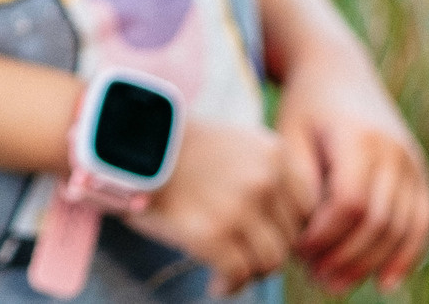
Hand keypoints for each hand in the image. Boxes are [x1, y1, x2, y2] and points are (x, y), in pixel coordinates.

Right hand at [126, 120, 314, 297]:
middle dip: (269, 250)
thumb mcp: (232, 143)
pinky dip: (229, 285)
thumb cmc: (172, 146)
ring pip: (270, 261)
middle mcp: (263, 178)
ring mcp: (238, 207)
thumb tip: (286, 226)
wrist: (121, 143)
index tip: (268, 234)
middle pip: (290, 236)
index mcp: (273, 152)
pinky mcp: (212, 235)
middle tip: (245, 255)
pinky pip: (238, 275)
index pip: (307, 206)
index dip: (289, 227)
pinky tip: (216, 283)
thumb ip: (264, 174)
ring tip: (231, 270)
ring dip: (252, 271)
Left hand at [275, 49, 428, 291]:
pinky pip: (421, 220)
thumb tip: (308, 232)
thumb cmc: (303, 107)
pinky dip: (406, 254)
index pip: (349, 202)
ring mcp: (411, 160)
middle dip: (346, 256)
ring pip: (400, 227)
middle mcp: (393, 149)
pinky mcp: (419, 171)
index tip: (298, 251)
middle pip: (377, 220)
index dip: (325, 235)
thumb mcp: (289, 134)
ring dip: (370, 263)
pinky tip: (385, 281)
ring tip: (337, 283)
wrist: (338, 70)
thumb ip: (299, 180)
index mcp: (357, 137)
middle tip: (317, 278)